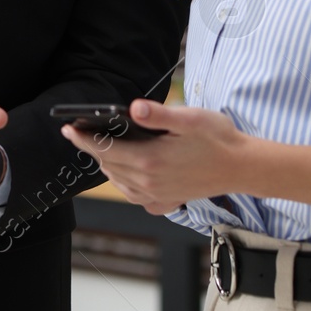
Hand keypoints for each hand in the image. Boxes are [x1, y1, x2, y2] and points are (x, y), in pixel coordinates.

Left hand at [60, 99, 245, 214]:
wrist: (242, 167)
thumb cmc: (217, 138)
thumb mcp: (190, 119)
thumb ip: (159, 115)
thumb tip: (133, 108)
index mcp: (150, 160)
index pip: (105, 149)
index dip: (83, 138)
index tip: (68, 128)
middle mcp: (149, 182)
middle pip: (109, 165)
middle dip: (91, 149)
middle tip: (77, 134)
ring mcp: (157, 195)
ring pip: (119, 182)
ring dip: (106, 166)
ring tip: (99, 150)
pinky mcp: (166, 201)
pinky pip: (135, 195)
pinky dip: (124, 184)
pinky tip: (126, 173)